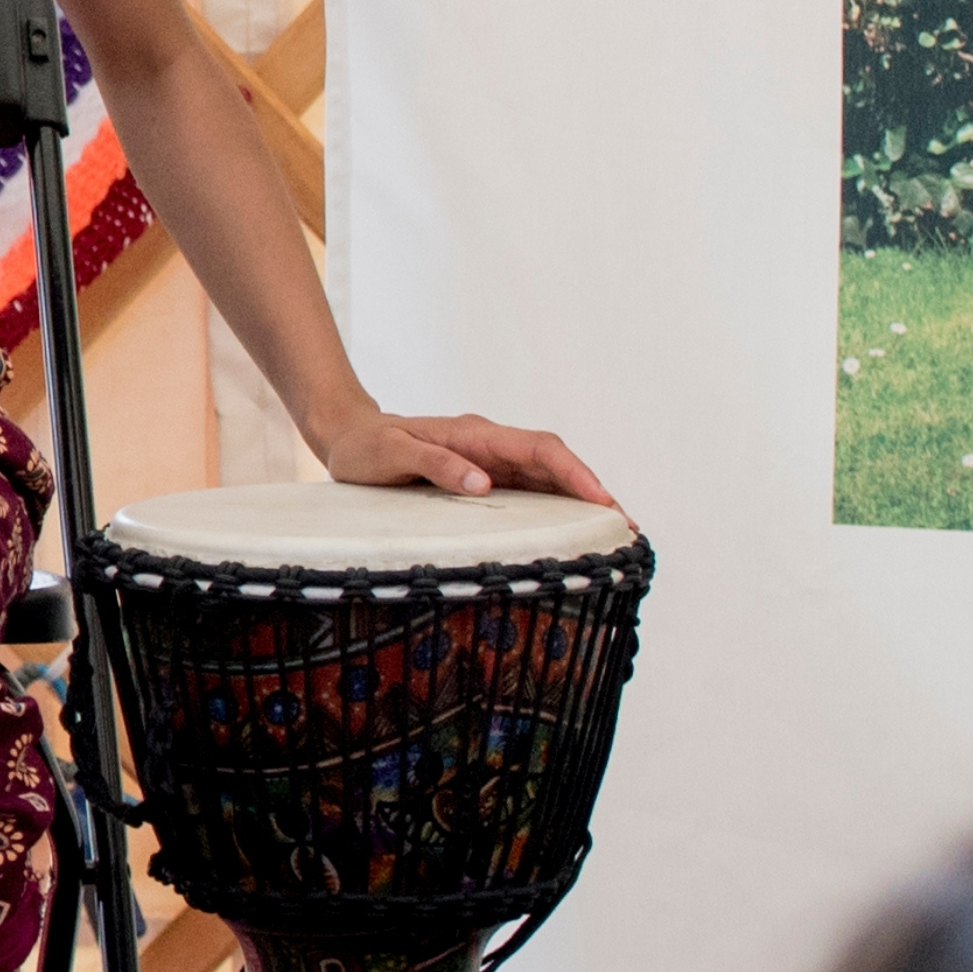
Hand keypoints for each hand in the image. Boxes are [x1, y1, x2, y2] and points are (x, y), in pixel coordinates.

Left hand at [313, 406, 614, 508]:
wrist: (348, 439)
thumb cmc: (366, 447)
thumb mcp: (392, 454)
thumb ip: (436, 465)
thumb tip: (484, 484)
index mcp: (476, 434)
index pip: (539, 448)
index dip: (575, 473)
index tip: (601, 500)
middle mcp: (491, 446)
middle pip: (555, 464)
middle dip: (592, 492)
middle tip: (624, 528)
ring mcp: (491, 463)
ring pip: (548, 480)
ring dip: (580, 503)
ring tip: (612, 537)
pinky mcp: (486, 480)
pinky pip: (529, 492)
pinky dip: (555, 509)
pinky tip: (571, 533)